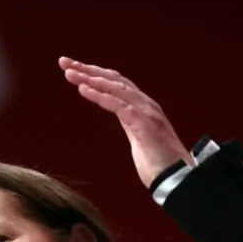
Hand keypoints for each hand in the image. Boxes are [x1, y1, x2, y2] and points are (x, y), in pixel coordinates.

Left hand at [58, 56, 192, 188]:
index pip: (116, 84)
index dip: (95, 74)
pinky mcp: (145, 125)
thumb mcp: (140, 138)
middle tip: (64, 62)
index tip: (73, 69)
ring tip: (70, 73)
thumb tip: (123, 117)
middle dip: (88, 69)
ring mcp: (147, 112)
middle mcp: (146, 104)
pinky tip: (83, 89)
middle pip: (113, 79)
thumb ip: (131, 124)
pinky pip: (119, 105)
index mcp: (143, 107)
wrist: (179, 179)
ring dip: (90, 78)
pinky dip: (100, 95)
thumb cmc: (160, 164)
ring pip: (115, 88)